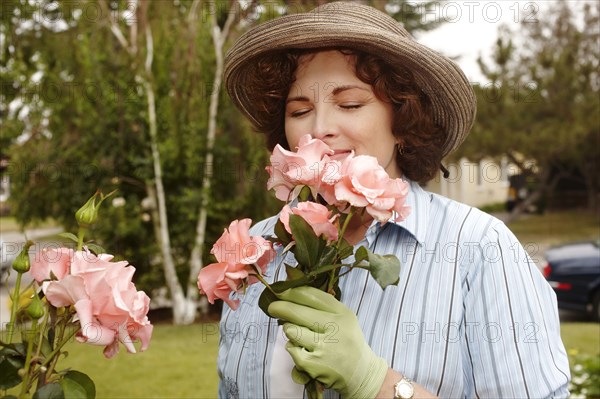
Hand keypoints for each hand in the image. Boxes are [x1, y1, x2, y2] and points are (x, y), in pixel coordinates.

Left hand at [268, 286, 387, 397]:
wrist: (361, 373)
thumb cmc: (347, 342)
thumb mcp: (344, 318)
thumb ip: (322, 306)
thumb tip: (290, 293)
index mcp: (342, 313)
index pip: (311, 296)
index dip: (291, 292)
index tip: (280, 291)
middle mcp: (335, 327)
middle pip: (297, 311)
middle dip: (280, 307)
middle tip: (272, 307)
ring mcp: (324, 346)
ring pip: (291, 331)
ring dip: (290, 331)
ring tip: (298, 334)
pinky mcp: (314, 364)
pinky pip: (291, 349)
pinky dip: (293, 349)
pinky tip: (303, 351)